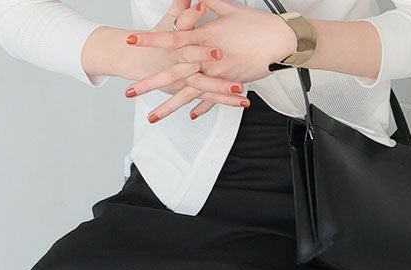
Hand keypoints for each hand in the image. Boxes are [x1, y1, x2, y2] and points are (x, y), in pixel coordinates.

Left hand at [125, 0, 298, 120]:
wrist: (280, 42)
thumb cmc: (257, 24)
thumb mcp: (230, 8)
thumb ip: (209, 2)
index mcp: (204, 37)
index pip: (171, 37)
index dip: (150, 39)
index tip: (131, 40)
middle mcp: (207, 58)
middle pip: (173, 72)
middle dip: (150, 83)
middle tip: (130, 92)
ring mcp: (217, 75)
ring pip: (188, 93)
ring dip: (169, 106)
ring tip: (152, 117)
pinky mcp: (229, 85)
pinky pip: (211, 99)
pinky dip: (201, 106)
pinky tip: (190, 115)